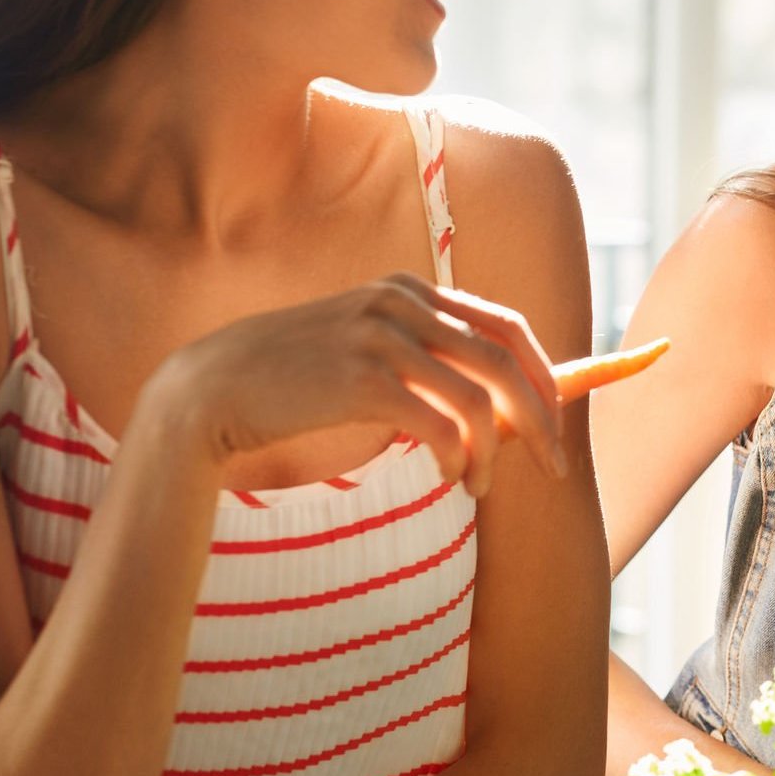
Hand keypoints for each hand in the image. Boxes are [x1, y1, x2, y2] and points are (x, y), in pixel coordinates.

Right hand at [151, 272, 562, 496]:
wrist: (216, 388)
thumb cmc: (300, 380)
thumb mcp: (370, 349)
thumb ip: (427, 358)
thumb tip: (504, 401)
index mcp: (411, 290)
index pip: (507, 326)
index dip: (545, 375)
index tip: (558, 421)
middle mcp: (402, 303)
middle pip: (505, 362)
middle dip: (540, 419)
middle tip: (553, 466)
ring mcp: (381, 337)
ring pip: (476, 400)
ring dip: (491, 452)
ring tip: (478, 486)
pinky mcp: (360, 380)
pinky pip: (437, 425)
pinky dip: (456, 458)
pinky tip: (449, 478)